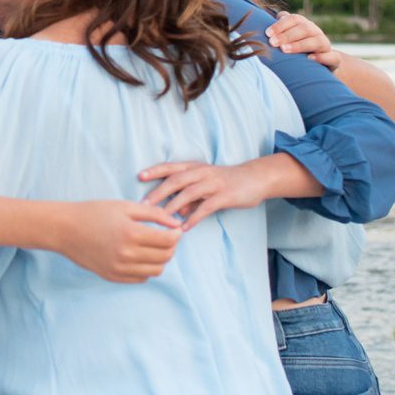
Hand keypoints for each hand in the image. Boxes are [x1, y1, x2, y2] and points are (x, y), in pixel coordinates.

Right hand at [60, 200, 182, 281]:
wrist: (65, 229)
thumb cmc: (94, 213)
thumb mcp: (125, 206)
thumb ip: (153, 214)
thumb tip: (176, 223)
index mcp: (131, 234)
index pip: (168, 241)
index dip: (176, 234)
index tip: (174, 229)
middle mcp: (127, 255)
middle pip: (165, 257)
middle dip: (171, 247)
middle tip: (166, 237)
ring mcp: (119, 268)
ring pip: (156, 271)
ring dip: (160, 259)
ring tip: (153, 247)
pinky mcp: (113, 276)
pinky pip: (141, 278)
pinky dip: (146, 268)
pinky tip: (139, 255)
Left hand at [139, 160, 273, 229]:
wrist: (254, 178)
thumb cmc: (225, 182)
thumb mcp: (205, 185)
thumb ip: (190, 198)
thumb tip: (175, 213)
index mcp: (195, 167)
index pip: (171, 167)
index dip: (155, 171)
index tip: (139, 176)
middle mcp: (202, 172)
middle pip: (175, 180)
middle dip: (158, 192)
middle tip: (144, 204)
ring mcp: (213, 183)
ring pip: (188, 193)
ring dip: (173, 206)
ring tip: (162, 219)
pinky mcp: (224, 196)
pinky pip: (206, 207)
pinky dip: (194, 217)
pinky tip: (185, 227)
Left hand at [265, 12, 341, 69]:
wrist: (321, 65)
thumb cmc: (297, 50)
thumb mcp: (287, 39)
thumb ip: (278, 29)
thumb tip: (261, 19)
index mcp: (304, 25)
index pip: (293, 19)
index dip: (280, 25)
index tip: (267, 33)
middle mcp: (316, 32)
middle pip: (304, 29)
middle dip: (287, 35)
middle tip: (272, 43)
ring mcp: (326, 45)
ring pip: (316, 41)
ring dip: (300, 45)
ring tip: (285, 50)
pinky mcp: (334, 60)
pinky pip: (332, 57)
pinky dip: (322, 57)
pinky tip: (310, 59)